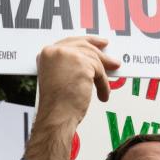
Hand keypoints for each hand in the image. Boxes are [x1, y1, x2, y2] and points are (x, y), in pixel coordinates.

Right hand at [24, 36, 120, 159]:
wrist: (56, 117)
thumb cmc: (56, 105)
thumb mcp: (58, 79)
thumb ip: (69, 67)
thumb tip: (90, 63)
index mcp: (47, 54)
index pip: (70, 42)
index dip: (87, 43)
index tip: (99, 44)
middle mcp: (56, 51)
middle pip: (84, 46)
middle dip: (100, 54)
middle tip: (112, 60)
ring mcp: (69, 56)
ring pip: (93, 59)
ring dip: (103, 75)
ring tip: (107, 87)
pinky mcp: (83, 64)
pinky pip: (100, 71)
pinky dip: (103, 84)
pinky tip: (103, 95)